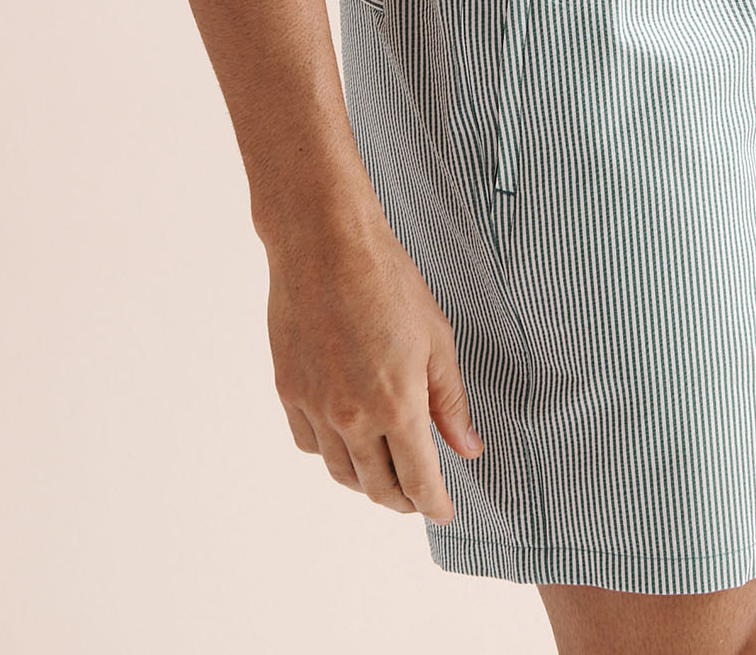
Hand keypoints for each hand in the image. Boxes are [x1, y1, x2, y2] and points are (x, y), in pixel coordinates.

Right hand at [265, 214, 480, 519]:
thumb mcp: (436, 338)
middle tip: (418, 495)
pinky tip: (347, 438)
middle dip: (402, 499)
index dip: (434, 504)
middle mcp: (352, 417)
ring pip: (341, 472)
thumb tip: (468, 447)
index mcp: (397, 406)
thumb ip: (450, 401)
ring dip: (366, 482)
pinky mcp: (288, 392)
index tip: (443, 511)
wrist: (324, 245)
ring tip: (385, 472)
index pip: (419, 481)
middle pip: (378, 487)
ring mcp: (315, 407)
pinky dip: (332, 452)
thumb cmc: (387, 281)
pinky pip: (310, 444)